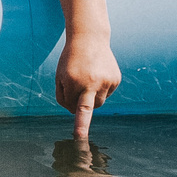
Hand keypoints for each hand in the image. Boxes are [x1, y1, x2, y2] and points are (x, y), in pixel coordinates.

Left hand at [55, 28, 121, 142]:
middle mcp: (92, 82)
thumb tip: (74, 112)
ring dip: (91, 97)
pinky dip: (100, 88)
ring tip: (87, 81)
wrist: (90, 38)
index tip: (79, 138)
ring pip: (98, 103)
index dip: (77, 123)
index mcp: (74, 81)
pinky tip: (97, 76)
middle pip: (86, 109)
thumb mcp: (60, 76)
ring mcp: (106, 81)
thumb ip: (63, 96)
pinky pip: (106, 93)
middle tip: (79, 123)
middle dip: (82, 110)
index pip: (72, 106)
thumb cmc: (71, 60)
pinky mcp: (115, 79)